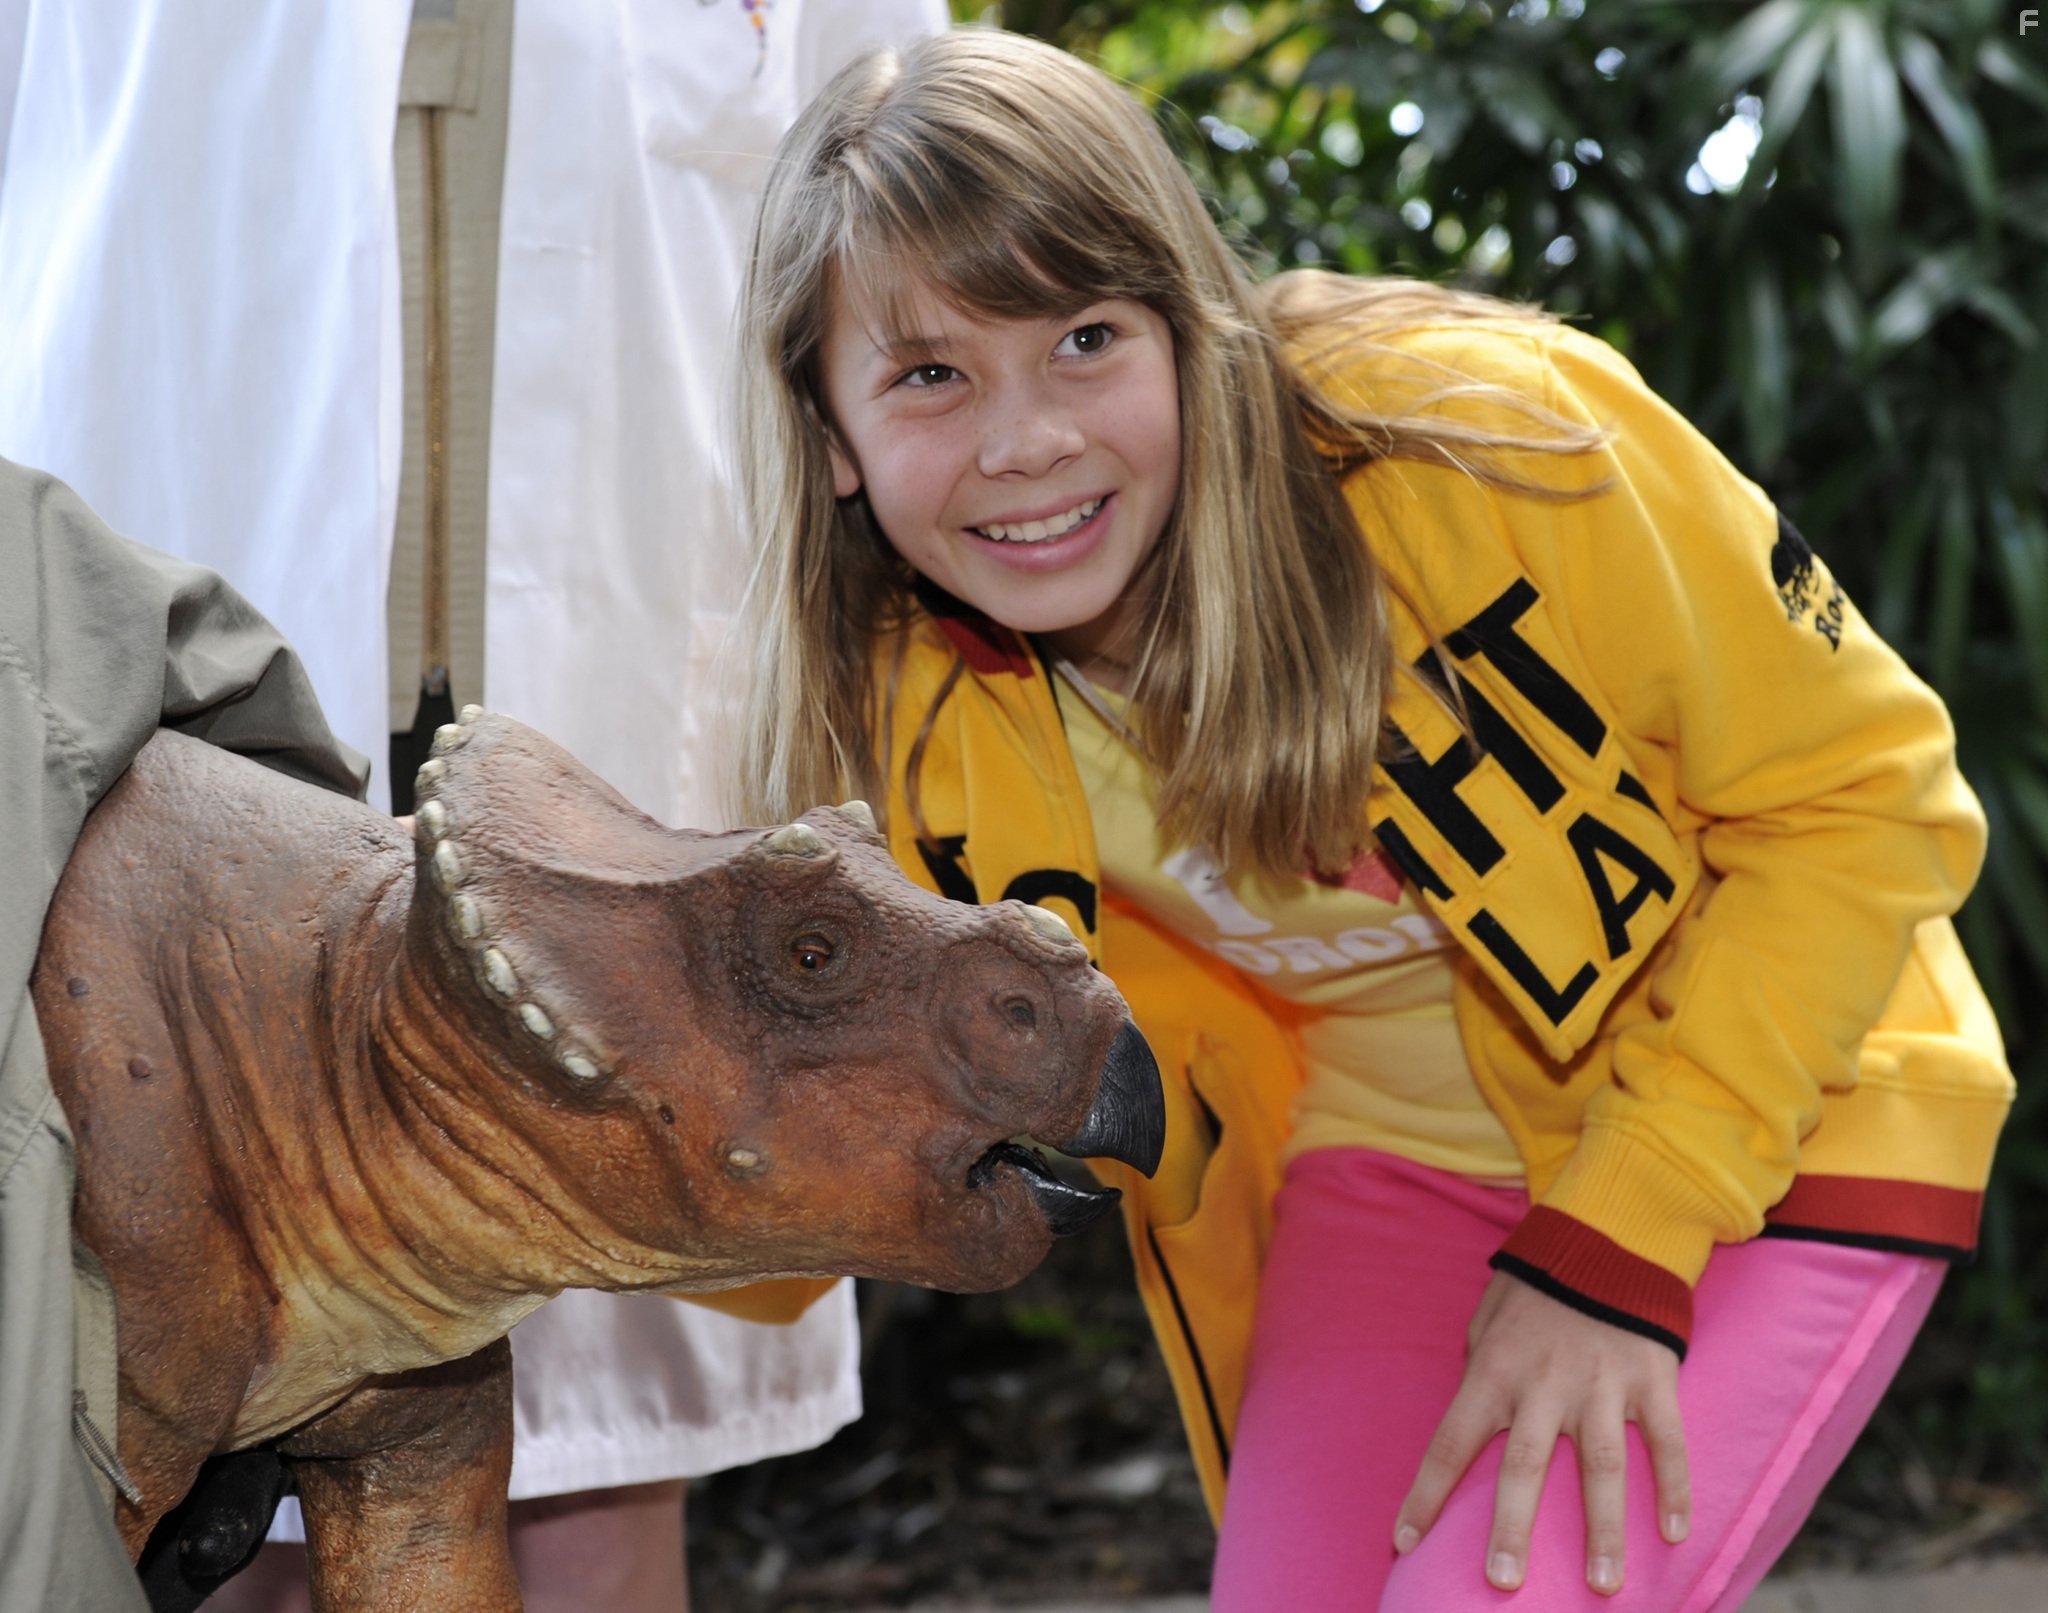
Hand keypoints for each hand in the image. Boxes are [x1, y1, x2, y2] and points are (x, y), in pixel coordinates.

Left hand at [1392, 1272, 1689, 1596]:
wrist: (1605, 1236)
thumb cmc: (1536, 1286)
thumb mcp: (1486, 1319)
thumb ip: (1478, 1368)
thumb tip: (1470, 1422)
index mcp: (1494, 1370)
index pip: (1451, 1441)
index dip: (1426, 1493)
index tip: (1405, 1541)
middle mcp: (1545, 1384)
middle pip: (1524, 1467)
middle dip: (1511, 1529)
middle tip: (1503, 1582)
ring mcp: (1602, 1385)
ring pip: (1602, 1469)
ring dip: (1603, 1531)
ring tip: (1602, 1585)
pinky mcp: (1652, 1379)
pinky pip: (1667, 1443)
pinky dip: (1675, 1488)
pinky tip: (1675, 1534)